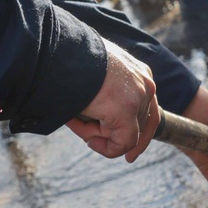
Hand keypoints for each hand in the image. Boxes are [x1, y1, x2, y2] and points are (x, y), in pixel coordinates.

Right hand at [66, 39, 158, 161]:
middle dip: (111, 133)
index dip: (139, 133)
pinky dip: (106, 148)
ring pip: (127, 134)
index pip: (148, 109)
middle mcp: (145, 84)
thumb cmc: (70, 64)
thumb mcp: (95, 75)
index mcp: (139, 72)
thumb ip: (106, 96)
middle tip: (85, 130)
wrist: (58, 53)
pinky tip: (88, 139)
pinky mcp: (126, 110)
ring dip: (100, 135)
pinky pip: (123, 143)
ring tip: (75, 121)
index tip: (129, 154)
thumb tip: (102, 122)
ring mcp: (138, 97)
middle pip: (139, 124)